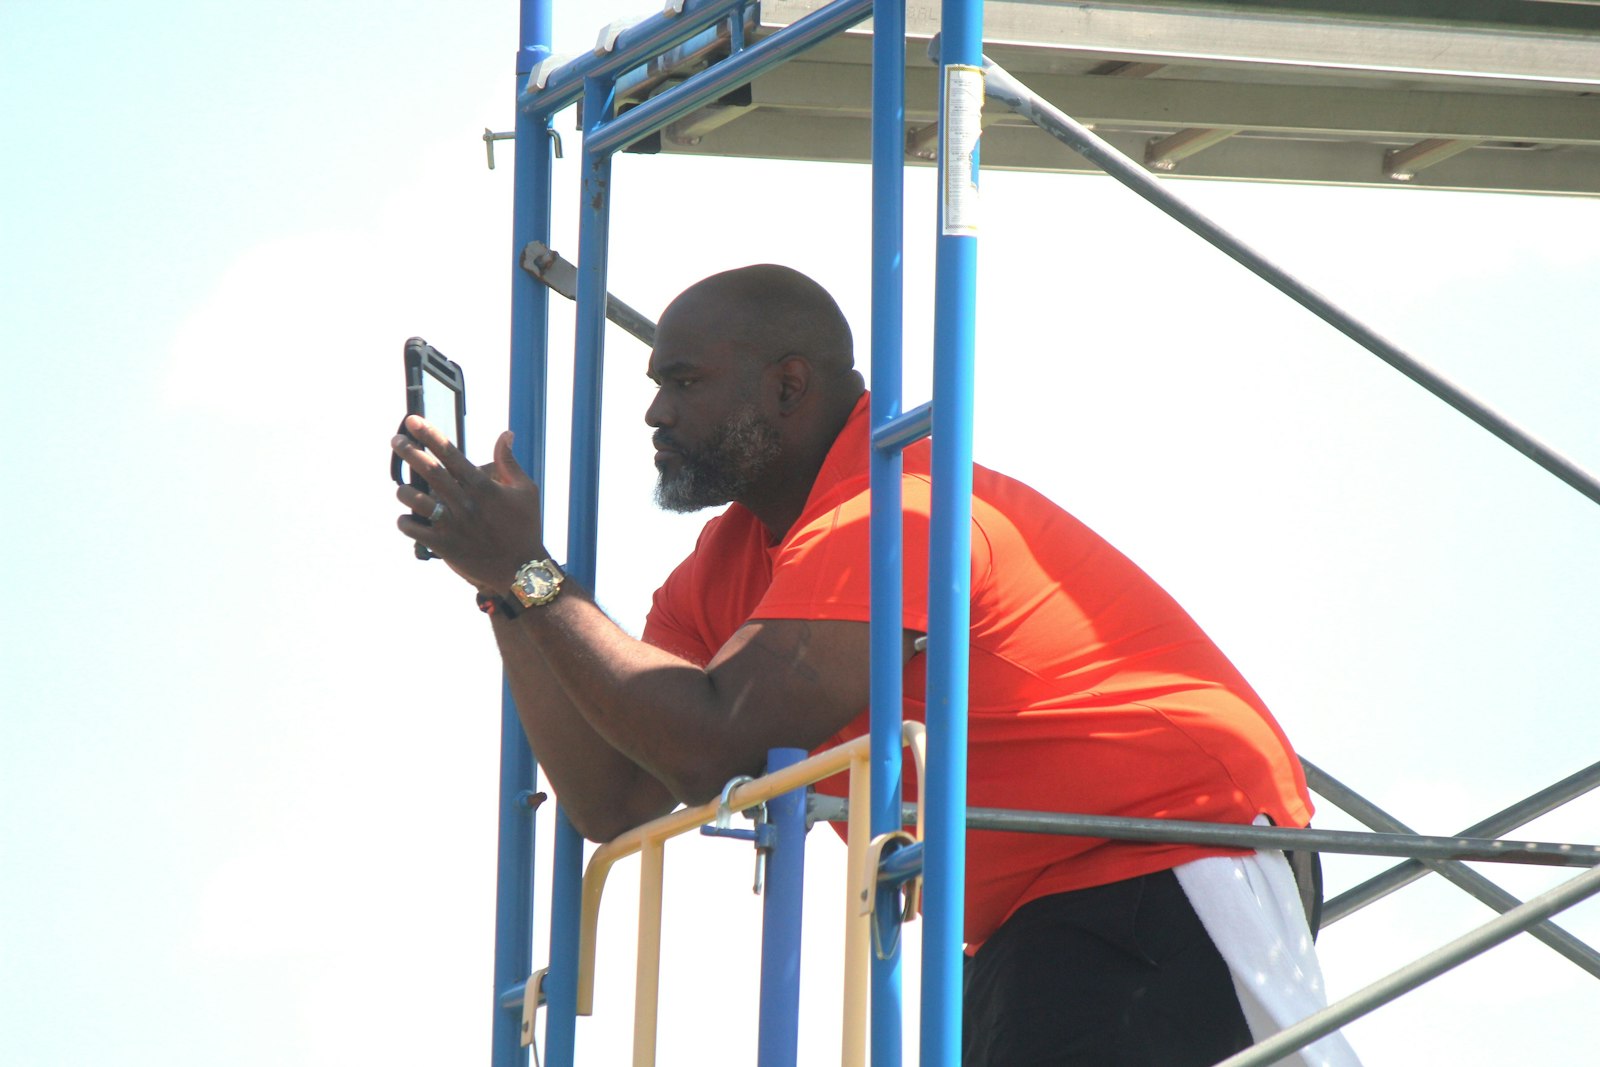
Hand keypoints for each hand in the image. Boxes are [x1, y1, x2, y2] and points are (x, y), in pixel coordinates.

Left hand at [393, 416, 545, 592]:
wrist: (522, 570)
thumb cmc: (525, 527)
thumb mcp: (526, 490)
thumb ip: (509, 461)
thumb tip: (505, 434)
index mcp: (484, 487)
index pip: (451, 454)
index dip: (430, 435)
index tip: (413, 421)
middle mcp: (466, 503)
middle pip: (430, 471)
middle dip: (409, 452)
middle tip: (396, 440)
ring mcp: (453, 525)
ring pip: (417, 500)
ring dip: (405, 490)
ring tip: (404, 487)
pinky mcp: (444, 546)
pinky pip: (414, 530)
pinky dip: (405, 522)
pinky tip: (407, 518)